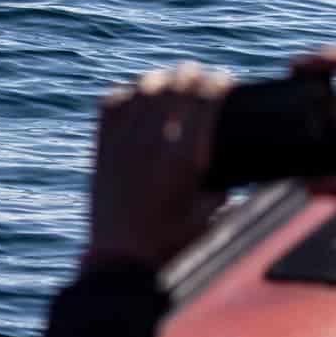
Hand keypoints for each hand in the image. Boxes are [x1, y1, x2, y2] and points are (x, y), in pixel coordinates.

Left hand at [84, 62, 229, 274]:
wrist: (121, 260)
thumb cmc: (170, 243)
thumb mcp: (210, 212)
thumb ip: (222, 182)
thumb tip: (233, 162)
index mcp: (183, 157)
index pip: (204, 100)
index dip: (218, 83)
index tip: (225, 81)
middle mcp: (151, 142)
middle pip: (175, 86)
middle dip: (193, 75)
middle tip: (203, 77)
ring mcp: (122, 142)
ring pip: (143, 88)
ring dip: (162, 79)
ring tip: (174, 81)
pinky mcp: (102, 148)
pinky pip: (112, 104)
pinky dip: (127, 94)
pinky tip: (138, 96)